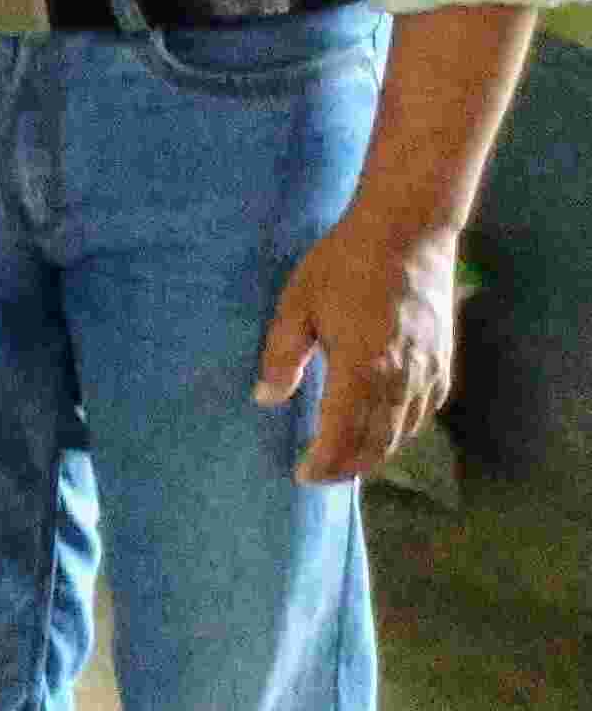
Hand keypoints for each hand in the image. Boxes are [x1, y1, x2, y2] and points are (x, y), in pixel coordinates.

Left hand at [256, 212, 461, 483]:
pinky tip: (384, 432)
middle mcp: (401, 377)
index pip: (342, 432)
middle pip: (377, 442)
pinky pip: (423, 413)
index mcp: (362, 366)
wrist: (408, 234)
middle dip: (348, 466)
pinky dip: (401, 432)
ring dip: (375, 453)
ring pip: (403, 432)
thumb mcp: (297, 304)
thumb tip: (265, 398)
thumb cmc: (343, 264)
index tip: (303, 475)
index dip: (324, 461)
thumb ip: (282, 355)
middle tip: (321, 476)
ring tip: (347, 461)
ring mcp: (428, 372)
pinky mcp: (444, 364)